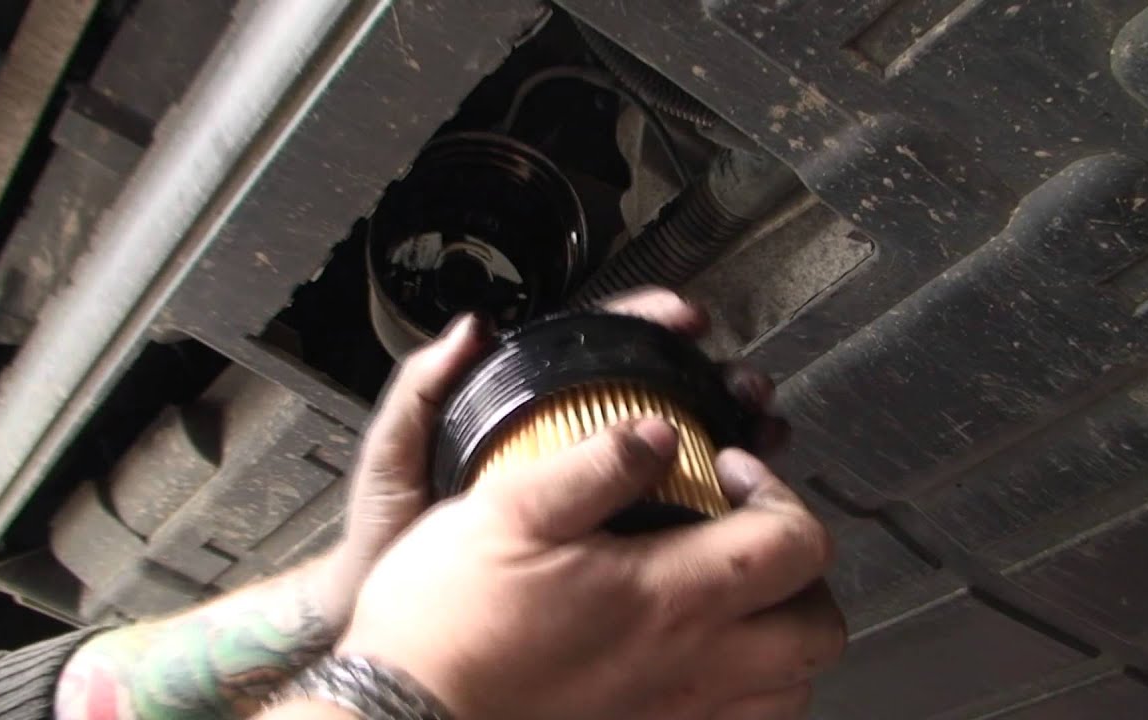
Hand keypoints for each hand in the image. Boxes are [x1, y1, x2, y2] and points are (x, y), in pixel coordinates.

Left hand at [322, 288, 785, 618]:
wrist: (401, 639)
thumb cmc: (388, 546)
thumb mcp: (396, 463)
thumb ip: (421, 394)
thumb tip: (471, 328)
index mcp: (520, 416)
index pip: (591, 351)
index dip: (643, 325)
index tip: (683, 318)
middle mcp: (563, 448)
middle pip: (651, 395)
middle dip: (706, 378)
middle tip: (740, 384)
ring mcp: (588, 500)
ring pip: (673, 450)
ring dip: (723, 430)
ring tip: (759, 428)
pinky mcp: (602, 545)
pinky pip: (668, 512)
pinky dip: (711, 497)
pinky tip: (740, 493)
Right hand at [337, 420, 843, 719]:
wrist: (405, 716)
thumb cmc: (449, 619)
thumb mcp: (507, 511)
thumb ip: (594, 465)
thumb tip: (657, 430)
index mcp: (668, 596)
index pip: (793, 544)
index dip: (779, 494)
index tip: (725, 472)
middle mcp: (691, 665)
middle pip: (818, 625)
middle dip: (801, 568)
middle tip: (748, 532)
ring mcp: (676, 714)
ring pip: (792, 686)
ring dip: (785, 632)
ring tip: (734, 594)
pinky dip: (752, 690)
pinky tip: (704, 657)